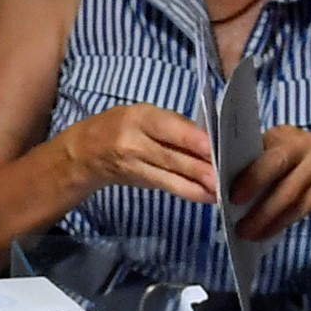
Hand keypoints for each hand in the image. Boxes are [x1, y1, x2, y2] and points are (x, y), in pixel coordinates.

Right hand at [59, 102, 216, 206]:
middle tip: (223, 177)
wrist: (87, 151)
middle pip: (171, 156)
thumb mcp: (145, 115)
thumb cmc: (124, 125)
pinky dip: (189, 192)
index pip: (169, 128)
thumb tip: (211, 139)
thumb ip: (174, 125)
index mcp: (140, 117)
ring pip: (170, 177)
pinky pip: (168, 186)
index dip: (191, 139)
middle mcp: (135, 142)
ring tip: (219, 191)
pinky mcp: (140, 182)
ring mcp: (136, 166)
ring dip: (197, 186)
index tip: (213, 148)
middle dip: (199, 168)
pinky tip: (207, 196)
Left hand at [234, 126, 310, 242]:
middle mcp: (306, 142)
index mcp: (286, 134)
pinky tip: (266, 233)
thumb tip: (226, 192)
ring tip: (244, 231)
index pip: (257, 147)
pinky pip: (301, 206)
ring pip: (286, 191)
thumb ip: (263, 171)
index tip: (216, 182)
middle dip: (250, 183)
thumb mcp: (288, 167)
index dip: (236, 165)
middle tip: (229, 204)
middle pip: (273, 162)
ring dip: (263, 214)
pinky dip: (281, 222)